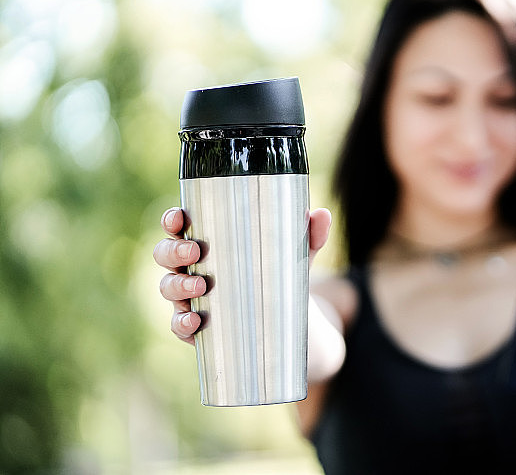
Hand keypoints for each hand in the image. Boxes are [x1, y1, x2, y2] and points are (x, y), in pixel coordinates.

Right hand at [153, 206, 331, 344]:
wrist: (287, 319)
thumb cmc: (281, 273)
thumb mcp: (297, 253)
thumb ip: (310, 234)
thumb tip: (323, 214)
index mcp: (208, 241)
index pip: (178, 225)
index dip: (172, 220)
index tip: (179, 218)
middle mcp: (191, 267)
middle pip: (166, 255)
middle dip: (173, 251)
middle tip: (194, 251)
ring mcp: (191, 298)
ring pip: (168, 289)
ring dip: (177, 286)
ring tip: (200, 286)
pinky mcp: (198, 328)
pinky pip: (180, 326)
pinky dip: (182, 324)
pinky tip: (194, 322)